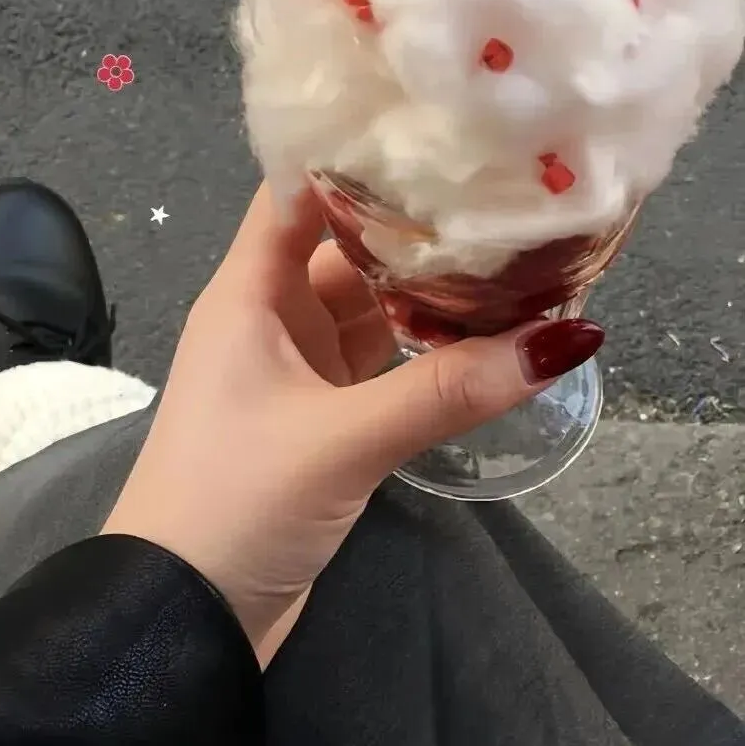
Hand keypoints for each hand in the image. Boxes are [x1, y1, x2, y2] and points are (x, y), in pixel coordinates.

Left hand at [102, 183, 603, 666]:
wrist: (180, 620)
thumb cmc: (234, 502)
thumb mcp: (343, 440)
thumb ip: (450, 390)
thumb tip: (566, 339)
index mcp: (249, 293)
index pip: (300, 192)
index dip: (360, 154)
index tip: (440, 125)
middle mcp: (272, 318)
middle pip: (351, 247)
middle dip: (423, 226)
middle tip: (513, 194)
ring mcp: (298, 372)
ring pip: (374, 309)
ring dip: (434, 293)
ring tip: (523, 257)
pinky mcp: (323, 423)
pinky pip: (384, 365)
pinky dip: (430, 352)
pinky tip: (492, 338)